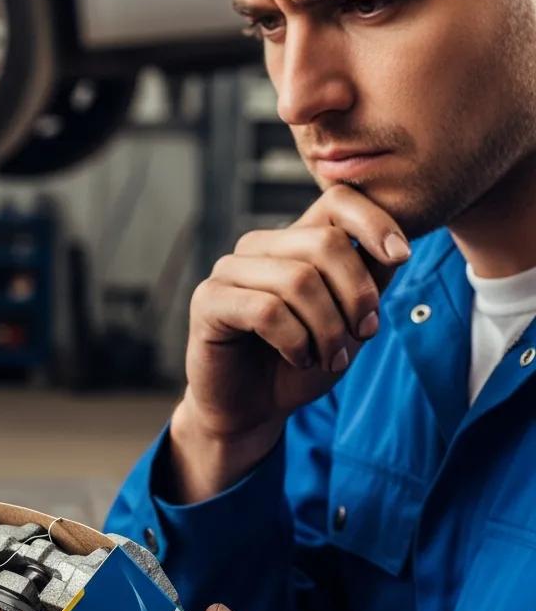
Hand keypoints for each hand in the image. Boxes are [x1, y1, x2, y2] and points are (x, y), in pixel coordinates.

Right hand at [173, 186, 411, 500]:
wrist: (252, 410)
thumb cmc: (298, 363)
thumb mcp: (349, 322)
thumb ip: (368, 283)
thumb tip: (394, 250)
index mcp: (293, 242)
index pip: (337, 200)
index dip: (375, 221)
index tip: (401, 257)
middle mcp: (259, 248)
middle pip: (325, 242)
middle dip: (357, 295)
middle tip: (363, 335)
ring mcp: (229, 271)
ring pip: (298, 279)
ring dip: (327, 329)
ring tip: (330, 359)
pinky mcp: (209, 301)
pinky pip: (266, 310)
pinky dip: (295, 342)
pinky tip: (298, 359)